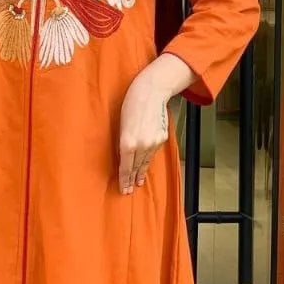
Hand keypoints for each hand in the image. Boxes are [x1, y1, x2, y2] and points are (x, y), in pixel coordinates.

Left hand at [118, 68, 171, 193]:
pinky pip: (152, 153)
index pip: (125, 167)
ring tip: (138, 182)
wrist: (151, 93)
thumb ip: (123, 143)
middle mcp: (142, 145)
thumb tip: (124, 157)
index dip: (124, 180)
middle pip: (136, 167)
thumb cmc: (131, 105)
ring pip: (145, 162)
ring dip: (141, 173)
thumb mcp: (121, 126)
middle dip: (131, 180)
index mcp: (128, 142)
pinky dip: (148, 161)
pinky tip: (145, 167)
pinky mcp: (162, 138)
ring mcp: (153, 142)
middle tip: (128, 191)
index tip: (123, 189)